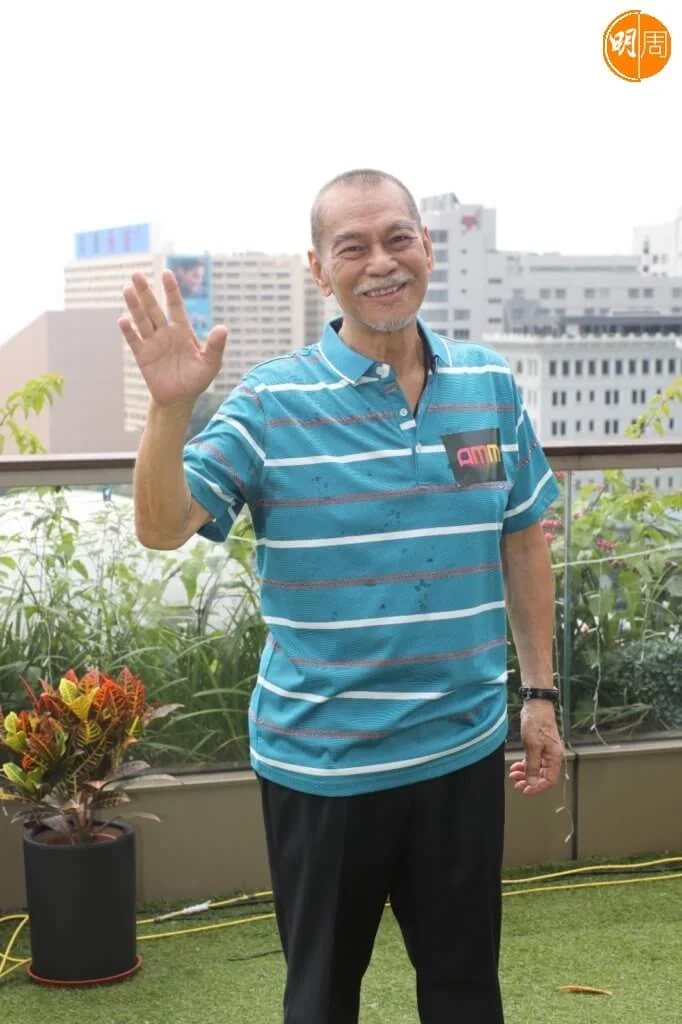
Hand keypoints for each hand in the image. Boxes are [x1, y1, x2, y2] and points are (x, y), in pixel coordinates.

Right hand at [119, 271, 227, 407]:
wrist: (180, 399)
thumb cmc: (197, 379)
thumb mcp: (211, 363)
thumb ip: (216, 346)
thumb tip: (223, 328)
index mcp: (182, 331)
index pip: (176, 306)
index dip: (171, 290)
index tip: (166, 273)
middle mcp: (165, 333)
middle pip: (154, 309)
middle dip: (146, 292)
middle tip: (136, 275)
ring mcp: (153, 343)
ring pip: (142, 321)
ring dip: (134, 306)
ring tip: (127, 289)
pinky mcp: (143, 356)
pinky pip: (134, 341)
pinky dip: (128, 331)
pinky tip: (123, 320)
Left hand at [508, 700, 563, 795]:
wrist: (536, 706)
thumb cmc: (537, 722)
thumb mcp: (533, 746)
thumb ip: (532, 765)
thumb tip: (532, 782)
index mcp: (555, 757)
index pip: (549, 780)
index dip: (537, 787)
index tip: (525, 790)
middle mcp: (552, 756)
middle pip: (542, 776)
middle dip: (528, 781)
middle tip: (517, 784)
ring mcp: (545, 752)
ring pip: (536, 769)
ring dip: (524, 773)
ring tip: (513, 775)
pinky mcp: (538, 747)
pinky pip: (532, 761)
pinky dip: (524, 765)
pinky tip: (515, 766)